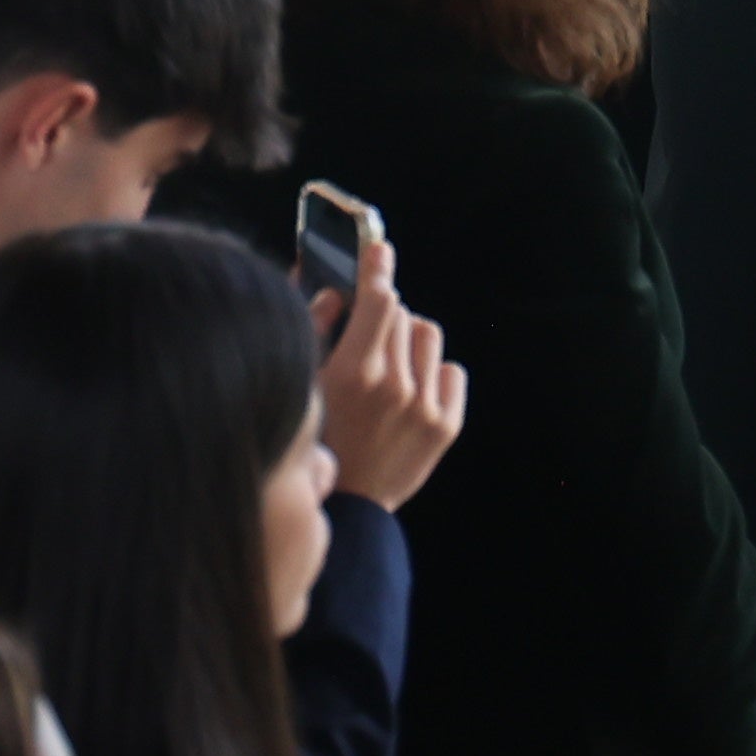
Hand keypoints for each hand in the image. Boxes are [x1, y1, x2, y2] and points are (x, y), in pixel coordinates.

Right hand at [315, 229, 466, 512]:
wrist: (350, 507)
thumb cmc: (317, 441)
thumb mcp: (304, 384)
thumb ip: (315, 330)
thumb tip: (332, 289)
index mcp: (355, 371)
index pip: (378, 298)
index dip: (376, 267)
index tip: (378, 247)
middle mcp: (396, 385)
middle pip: (400, 312)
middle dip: (381, 317)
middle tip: (366, 342)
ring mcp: (425, 406)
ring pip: (427, 334)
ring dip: (407, 341)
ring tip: (389, 370)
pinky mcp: (447, 426)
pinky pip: (450, 370)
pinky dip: (432, 373)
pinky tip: (411, 394)